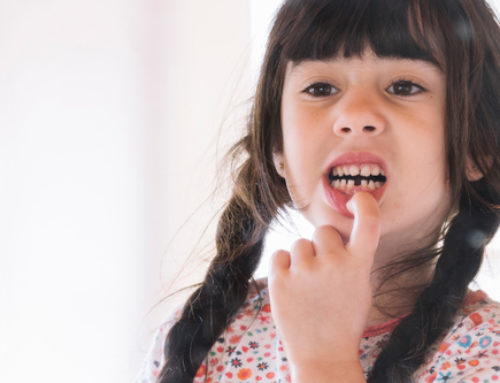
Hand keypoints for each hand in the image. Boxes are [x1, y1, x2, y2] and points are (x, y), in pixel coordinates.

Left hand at [268, 192, 379, 379]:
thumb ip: (351, 259)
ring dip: (302, 259)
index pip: (368, 222)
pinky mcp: (280, 279)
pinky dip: (283, 267)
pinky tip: (291, 286)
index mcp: (359, 265)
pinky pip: (279, 254)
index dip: (364, 204)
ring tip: (307, 286)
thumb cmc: (343, 321)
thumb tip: (335, 235)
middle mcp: (333, 262)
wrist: (323, 355)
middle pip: (323, 231)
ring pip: (299, 243)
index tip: (356, 198)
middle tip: (323, 272)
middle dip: (323, 246)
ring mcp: (305, 270)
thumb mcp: (360, 288)